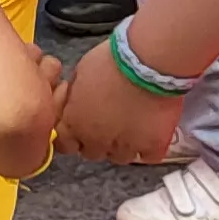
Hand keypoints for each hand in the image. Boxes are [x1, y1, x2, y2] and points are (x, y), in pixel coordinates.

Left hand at [56, 49, 185, 163]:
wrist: (146, 63)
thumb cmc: (110, 61)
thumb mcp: (80, 73)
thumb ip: (76, 96)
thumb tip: (77, 103)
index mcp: (75, 122)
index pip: (65, 144)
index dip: (73, 137)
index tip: (81, 128)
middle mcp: (97, 140)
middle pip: (93, 153)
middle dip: (98, 141)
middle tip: (109, 123)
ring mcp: (126, 146)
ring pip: (120, 158)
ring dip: (123, 145)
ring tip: (132, 125)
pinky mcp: (153, 146)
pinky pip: (149, 157)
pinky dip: (149, 148)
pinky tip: (150, 134)